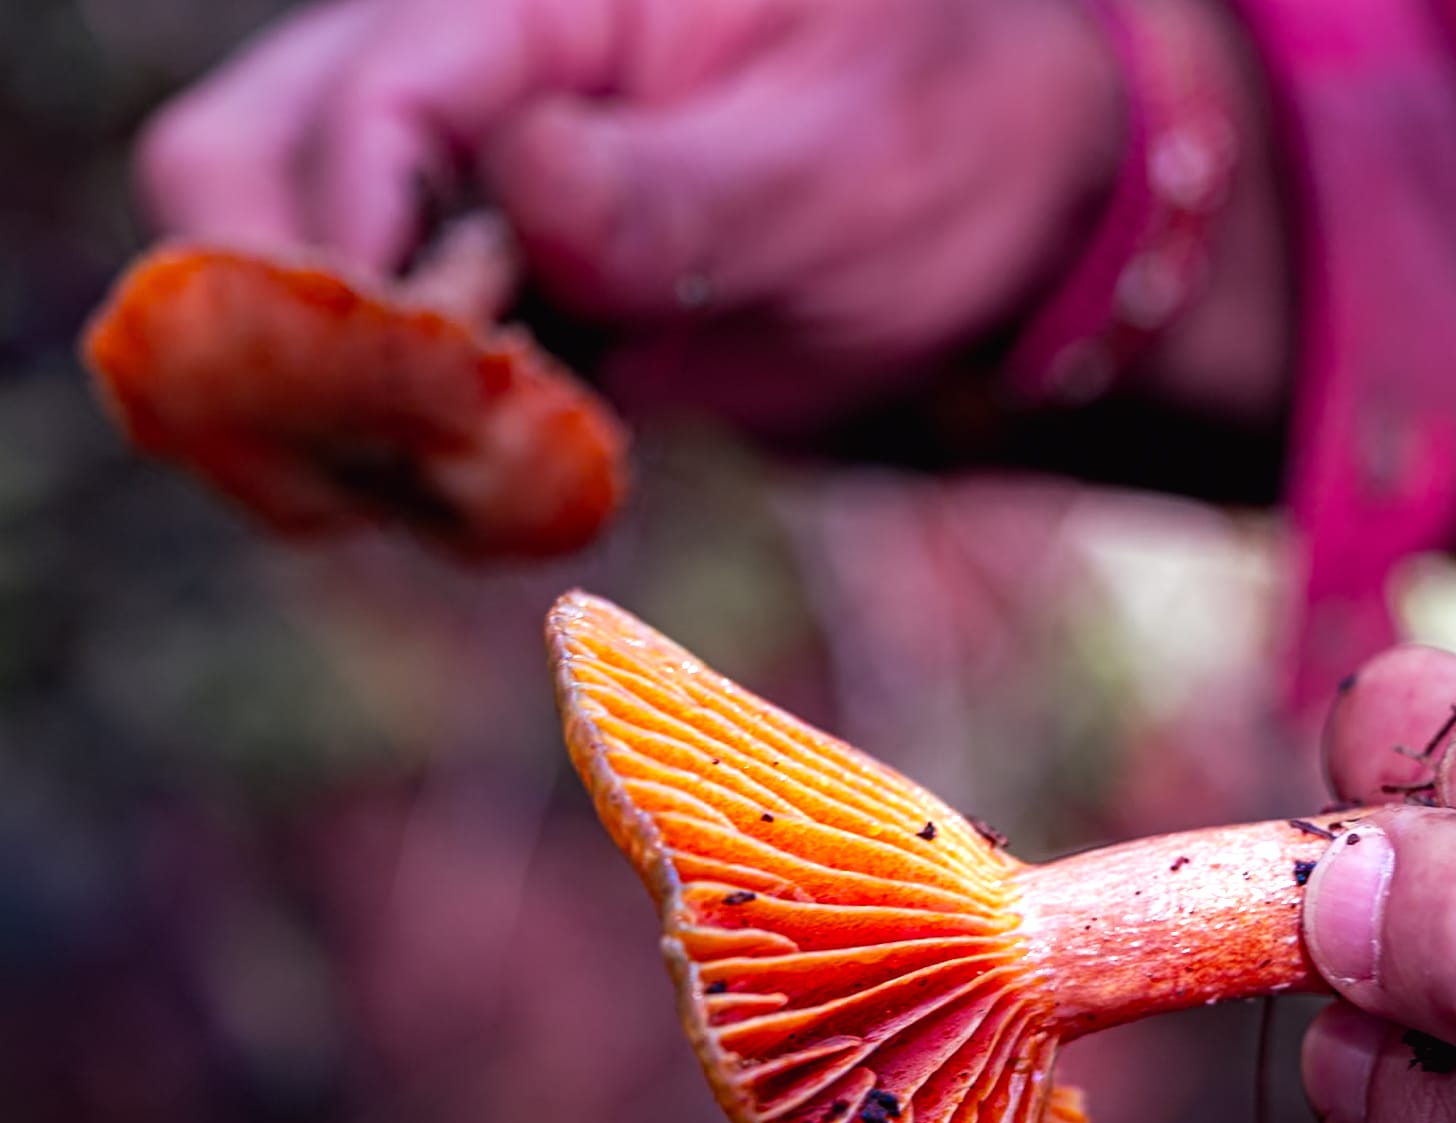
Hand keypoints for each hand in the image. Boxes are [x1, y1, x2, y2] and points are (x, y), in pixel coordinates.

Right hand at [135, 0, 1124, 430]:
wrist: (990, 242)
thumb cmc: (944, 152)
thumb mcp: (843, 160)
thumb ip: (683, 187)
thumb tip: (522, 191)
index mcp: (539, 6)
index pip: (356, 104)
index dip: (354, 257)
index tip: (447, 379)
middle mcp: (469, 93)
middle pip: (236, 175)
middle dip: (281, 329)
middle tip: (409, 452)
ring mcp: (465, 205)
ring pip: (279, 294)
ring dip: (329, 415)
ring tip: (464, 495)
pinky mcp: (494, 310)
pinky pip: (376, 384)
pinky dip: (396, 461)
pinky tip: (486, 509)